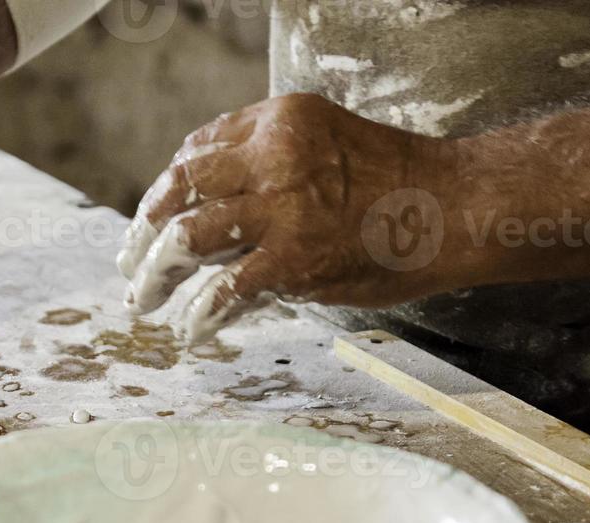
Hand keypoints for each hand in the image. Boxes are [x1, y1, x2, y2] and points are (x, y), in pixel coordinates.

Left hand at [118, 93, 463, 340]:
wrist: (460, 208)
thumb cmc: (397, 186)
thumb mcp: (326, 145)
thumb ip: (268, 166)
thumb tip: (211, 210)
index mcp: (276, 121)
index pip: (194, 153)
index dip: (167, 193)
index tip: (152, 224)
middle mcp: (271, 155)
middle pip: (176, 190)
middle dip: (142, 234)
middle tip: (129, 267)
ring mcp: (282, 206)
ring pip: (186, 238)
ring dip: (155, 277)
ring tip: (145, 303)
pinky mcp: (295, 258)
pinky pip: (224, 288)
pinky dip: (200, 315)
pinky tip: (193, 332)